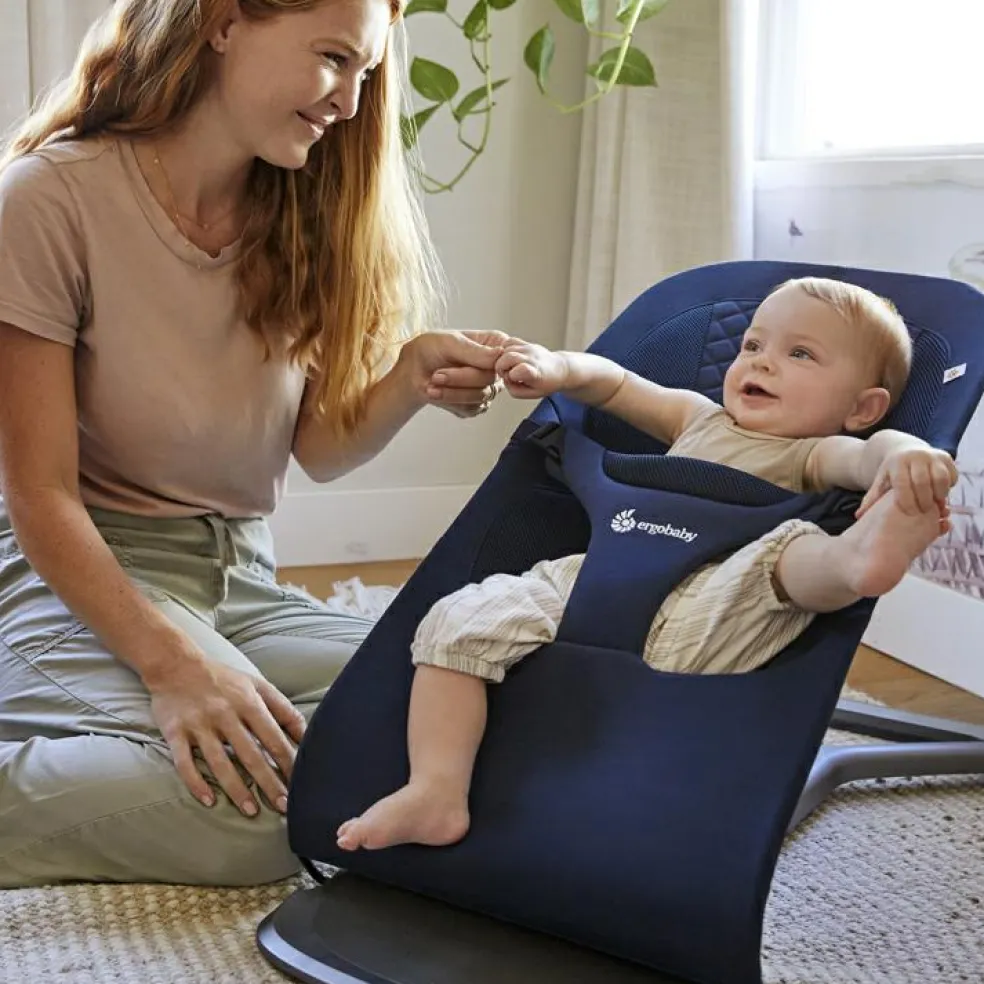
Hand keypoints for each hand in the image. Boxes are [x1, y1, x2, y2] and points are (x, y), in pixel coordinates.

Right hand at [146, 648, 305, 815]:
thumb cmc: (223, 678)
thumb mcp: (257, 684)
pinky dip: (196, 783)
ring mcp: (199, 724)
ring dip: (237, 789)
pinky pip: (184, 762)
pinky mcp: (175, 732)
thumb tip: (306, 734)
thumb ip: (282, 709)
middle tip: (283, 806)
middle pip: (251, 754)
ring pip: (220, 762)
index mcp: (248, 702)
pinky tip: (209, 800)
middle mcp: (225, 714)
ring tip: (251, 811)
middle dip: (269, 782)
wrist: (175, 664)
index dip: (288, 762)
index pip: (274, 738)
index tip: (300, 783)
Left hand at [401, 330, 508, 417]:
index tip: (484, 365)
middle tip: (437, 374)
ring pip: (480, 396)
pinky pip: (471, 408)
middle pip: (490, 378)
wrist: (411, 372)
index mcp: (493, 344)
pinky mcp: (476, 405)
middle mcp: (494, 367)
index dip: (499, 363)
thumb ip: (474, 351)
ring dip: (452, 392)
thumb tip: (499, 355)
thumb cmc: (428, 350)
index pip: (509, 355)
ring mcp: (486, 387)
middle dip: (461, 378)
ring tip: (432, 383)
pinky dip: (450, 401)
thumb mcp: (449, 342)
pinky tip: (436, 392)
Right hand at [495, 341, 569, 398]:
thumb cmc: (545, 383)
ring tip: (508, 366)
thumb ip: (515, 391)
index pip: (521, 369)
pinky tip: (509, 358)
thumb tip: (504, 380)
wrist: (559, 369)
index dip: (511, 376)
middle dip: (501, 367)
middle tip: (506, 373)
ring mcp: (529, 348)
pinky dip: (504, 350)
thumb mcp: (532, 394)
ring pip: (506, 348)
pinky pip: (509, 341)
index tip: (514, 380)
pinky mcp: (526, 343)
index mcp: (536, 373)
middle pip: (508, 357)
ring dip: (502, 359)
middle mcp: (532, 358)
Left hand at [857, 446, 957, 517]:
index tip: (910, 513)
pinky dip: (948, 487)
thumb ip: (871, 498)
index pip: (902, 483)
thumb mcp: (880, 482)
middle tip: (924, 511)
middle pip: (922, 481)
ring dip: (939, 494)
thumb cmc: (891, 472)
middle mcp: (915, 456)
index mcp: (896, 463)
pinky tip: (940, 494)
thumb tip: (857, 516)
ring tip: (934, 504)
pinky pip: (951, 475)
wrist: (903, 449)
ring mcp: (932, 455)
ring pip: (940, 478)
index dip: (907, 500)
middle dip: (924, 500)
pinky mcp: (946, 456)